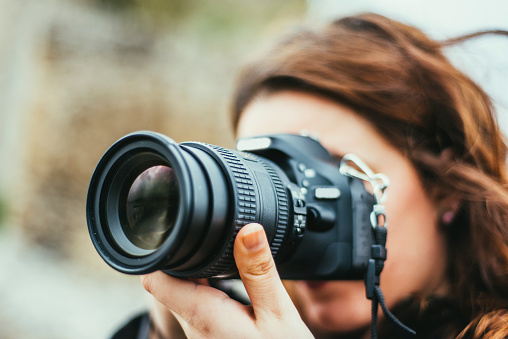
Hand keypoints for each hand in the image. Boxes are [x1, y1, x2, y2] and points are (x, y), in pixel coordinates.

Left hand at [142, 223, 313, 338]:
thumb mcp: (278, 314)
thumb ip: (259, 271)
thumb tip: (247, 229)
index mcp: (203, 315)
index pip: (156, 280)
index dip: (161, 251)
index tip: (176, 231)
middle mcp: (194, 327)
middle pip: (170, 282)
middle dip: (186, 256)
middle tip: (211, 235)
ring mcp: (201, 335)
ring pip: (185, 294)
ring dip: (199, 272)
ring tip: (224, 255)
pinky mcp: (212, 337)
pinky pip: (200, 306)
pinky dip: (209, 287)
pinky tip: (231, 281)